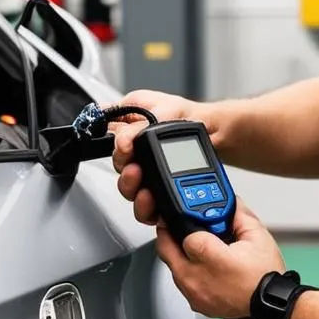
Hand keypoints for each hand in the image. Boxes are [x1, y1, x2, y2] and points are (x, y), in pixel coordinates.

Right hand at [109, 89, 202, 226]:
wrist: (214, 133)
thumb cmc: (187, 115)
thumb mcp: (160, 110)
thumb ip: (137, 126)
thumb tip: (121, 141)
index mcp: (128, 126)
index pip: (104, 138)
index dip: (108, 145)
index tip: (124, 148)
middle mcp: (134, 151)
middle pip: (118, 170)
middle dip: (125, 172)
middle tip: (136, 170)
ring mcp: (145, 173)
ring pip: (129, 191)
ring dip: (134, 191)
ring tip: (146, 189)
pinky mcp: (157, 191)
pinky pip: (146, 207)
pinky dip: (148, 208)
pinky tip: (156, 202)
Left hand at [155, 200, 285, 318]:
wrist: (274, 304)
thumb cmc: (266, 274)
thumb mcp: (257, 235)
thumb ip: (239, 214)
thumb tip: (230, 202)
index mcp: (211, 259)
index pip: (184, 234)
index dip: (189, 223)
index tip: (194, 219)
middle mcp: (196, 279)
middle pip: (166, 250)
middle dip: (170, 235)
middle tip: (177, 225)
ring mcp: (194, 294)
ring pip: (171, 267)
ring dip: (178, 254)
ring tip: (194, 247)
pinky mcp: (197, 304)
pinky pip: (182, 283)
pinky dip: (187, 272)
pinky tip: (201, 266)